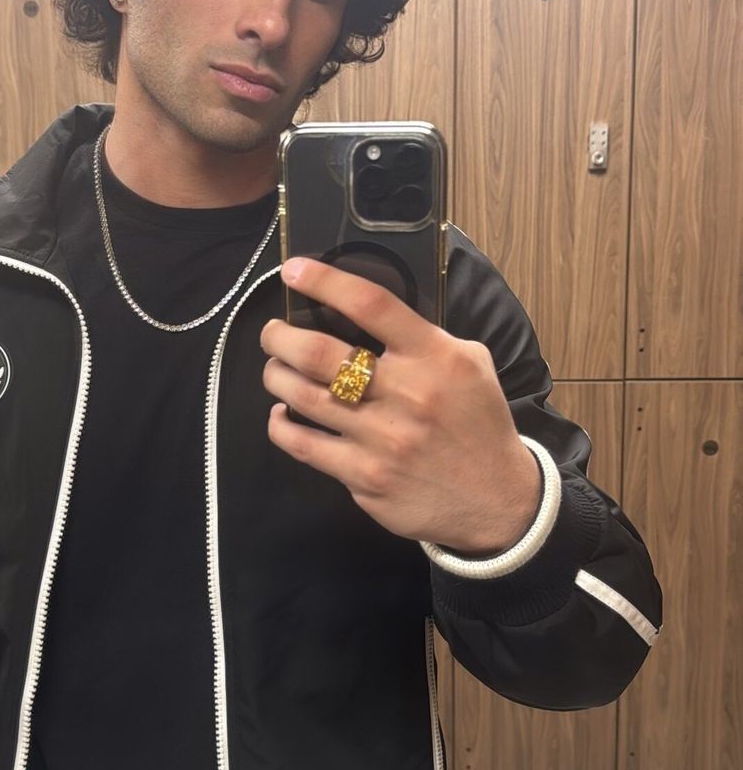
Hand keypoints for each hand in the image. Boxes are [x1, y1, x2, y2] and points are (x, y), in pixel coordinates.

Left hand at [260, 257, 541, 553]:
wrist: (497, 499)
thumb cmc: (478, 422)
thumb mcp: (471, 364)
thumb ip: (424, 337)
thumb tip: (364, 313)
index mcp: (435, 357)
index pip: (371, 305)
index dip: (325, 282)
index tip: (294, 270)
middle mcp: (406, 395)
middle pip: (318, 353)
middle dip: (280, 337)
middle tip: (272, 334)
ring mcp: (382, 440)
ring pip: (302, 397)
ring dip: (276, 376)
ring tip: (276, 368)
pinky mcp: (364, 478)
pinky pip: (303, 445)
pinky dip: (282, 424)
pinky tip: (283, 413)